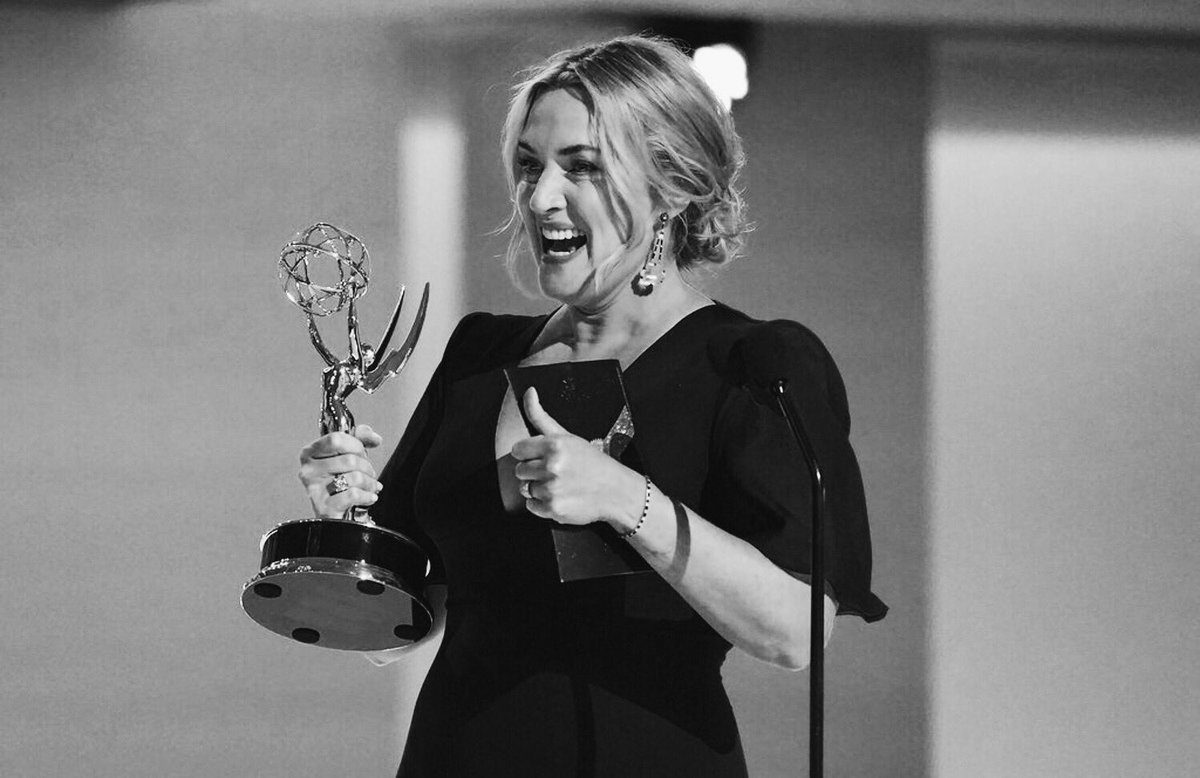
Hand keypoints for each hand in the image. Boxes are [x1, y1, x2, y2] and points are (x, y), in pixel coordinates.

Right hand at [298, 425, 383, 518]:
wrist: (339, 512)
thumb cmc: (341, 481)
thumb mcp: (348, 453)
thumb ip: (360, 438)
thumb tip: (374, 438)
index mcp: (310, 453)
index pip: (336, 439)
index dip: (356, 445)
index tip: (362, 453)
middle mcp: (308, 471)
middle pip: (349, 460)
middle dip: (367, 467)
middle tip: (369, 473)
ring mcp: (314, 490)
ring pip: (354, 477)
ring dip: (370, 482)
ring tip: (370, 486)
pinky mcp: (324, 508)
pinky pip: (353, 495)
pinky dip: (367, 496)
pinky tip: (369, 497)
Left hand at [510, 387, 642, 527]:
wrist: (617, 491)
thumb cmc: (593, 463)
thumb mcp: (568, 436)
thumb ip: (541, 415)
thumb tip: (529, 392)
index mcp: (554, 445)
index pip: (518, 450)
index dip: (528, 453)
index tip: (540, 456)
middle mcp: (552, 467)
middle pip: (520, 470)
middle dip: (533, 470)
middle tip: (553, 471)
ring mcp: (552, 489)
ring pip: (525, 488)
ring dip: (538, 488)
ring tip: (558, 484)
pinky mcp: (553, 509)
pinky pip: (531, 506)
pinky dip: (542, 504)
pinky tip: (559, 497)